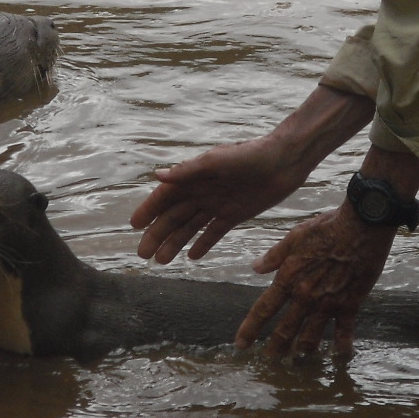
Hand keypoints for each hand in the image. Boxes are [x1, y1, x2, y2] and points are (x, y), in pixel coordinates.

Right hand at [131, 135, 311, 264]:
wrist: (284, 162)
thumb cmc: (249, 155)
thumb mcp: (216, 161)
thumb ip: (187, 170)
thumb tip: (157, 175)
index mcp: (194, 176)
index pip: (165, 196)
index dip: (149, 210)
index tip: (134, 226)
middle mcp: (202, 191)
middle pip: (174, 216)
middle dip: (157, 235)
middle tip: (143, 255)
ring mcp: (217, 204)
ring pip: (190, 228)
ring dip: (175, 244)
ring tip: (161, 262)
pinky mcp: (234, 215)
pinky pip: (214, 233)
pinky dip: (203, 244)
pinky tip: (192, 258)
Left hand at [233, 204, 395, 359]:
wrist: (362, 227)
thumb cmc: (327, 227)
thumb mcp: (294, 236)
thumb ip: (274, 256)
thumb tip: (255, 267)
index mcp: (289, 278)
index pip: (263, 310)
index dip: (250, 330)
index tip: (241, 345)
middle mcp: (306, 296)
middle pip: (285, 330)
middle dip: (275, 348)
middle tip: (269, 360)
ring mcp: (328, 303)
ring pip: (311, 336)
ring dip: (303, 350)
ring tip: (299, 358)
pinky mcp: (350, 304)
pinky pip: (344, 331)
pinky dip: (342, 345)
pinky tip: (340, 355)